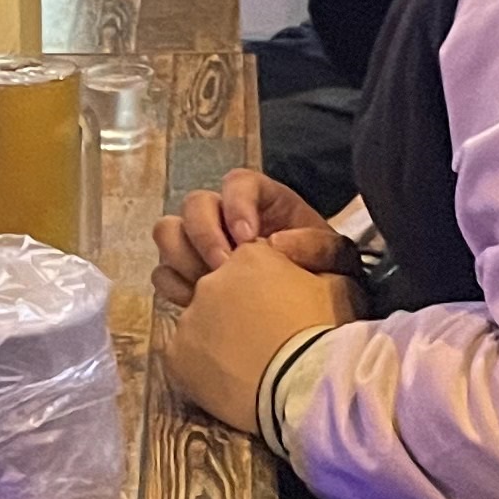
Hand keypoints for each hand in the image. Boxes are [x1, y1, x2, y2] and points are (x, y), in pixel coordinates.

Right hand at [151, 168, 327, 309]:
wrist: (309, 316)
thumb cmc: (322, 276)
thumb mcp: (334, 258)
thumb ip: (316, 245)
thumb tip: (277, 243)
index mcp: (260, 200)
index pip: (237, 182)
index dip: (237, 205)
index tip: (248, 237)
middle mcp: (224, 216)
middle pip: (194, 204)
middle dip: (205, 235)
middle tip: (223, 267)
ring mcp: (199, 244)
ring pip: (168, 233)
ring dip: (184, 258)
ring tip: (209, 288)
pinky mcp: (186, 275)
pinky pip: (163, 273)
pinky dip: (176, 288)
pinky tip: (200, 306)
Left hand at [163, 230, 360, 434]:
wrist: (309, 388)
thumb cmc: (329, 335)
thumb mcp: (336, 284)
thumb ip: (308, 262)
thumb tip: (289, 257)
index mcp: (249, 255)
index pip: (242, 260)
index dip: (255, 283)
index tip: (269, 305)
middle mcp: (212, 279)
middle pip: (211, 287)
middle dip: (223, 303)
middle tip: (248, 333)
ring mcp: (190, 316)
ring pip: (193, 321)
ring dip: (211, 336)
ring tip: (239, 361)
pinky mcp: (176, 353)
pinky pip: (180, 355)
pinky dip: (198, 366)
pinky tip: (225, 379)